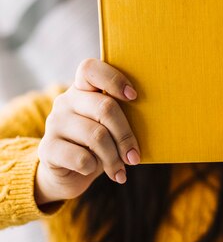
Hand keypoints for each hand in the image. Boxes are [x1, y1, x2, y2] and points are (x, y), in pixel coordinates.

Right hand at [35, 58, 140, 205]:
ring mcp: (54, 123)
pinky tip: (93, 171)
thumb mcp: (109, 126)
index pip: (90, 69)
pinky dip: (94, 168)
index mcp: (82, 89)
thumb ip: (121, 115)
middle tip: (135, 157)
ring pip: (96, 135)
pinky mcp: (47, 148)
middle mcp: (65, 101)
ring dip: (114, 158)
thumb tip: (156, 119)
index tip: (134, 96)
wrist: (65, 173)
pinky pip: (81, 158)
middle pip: (105, 108)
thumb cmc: (97, 145)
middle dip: (125, 135)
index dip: (114, 79)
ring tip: (120, 170)